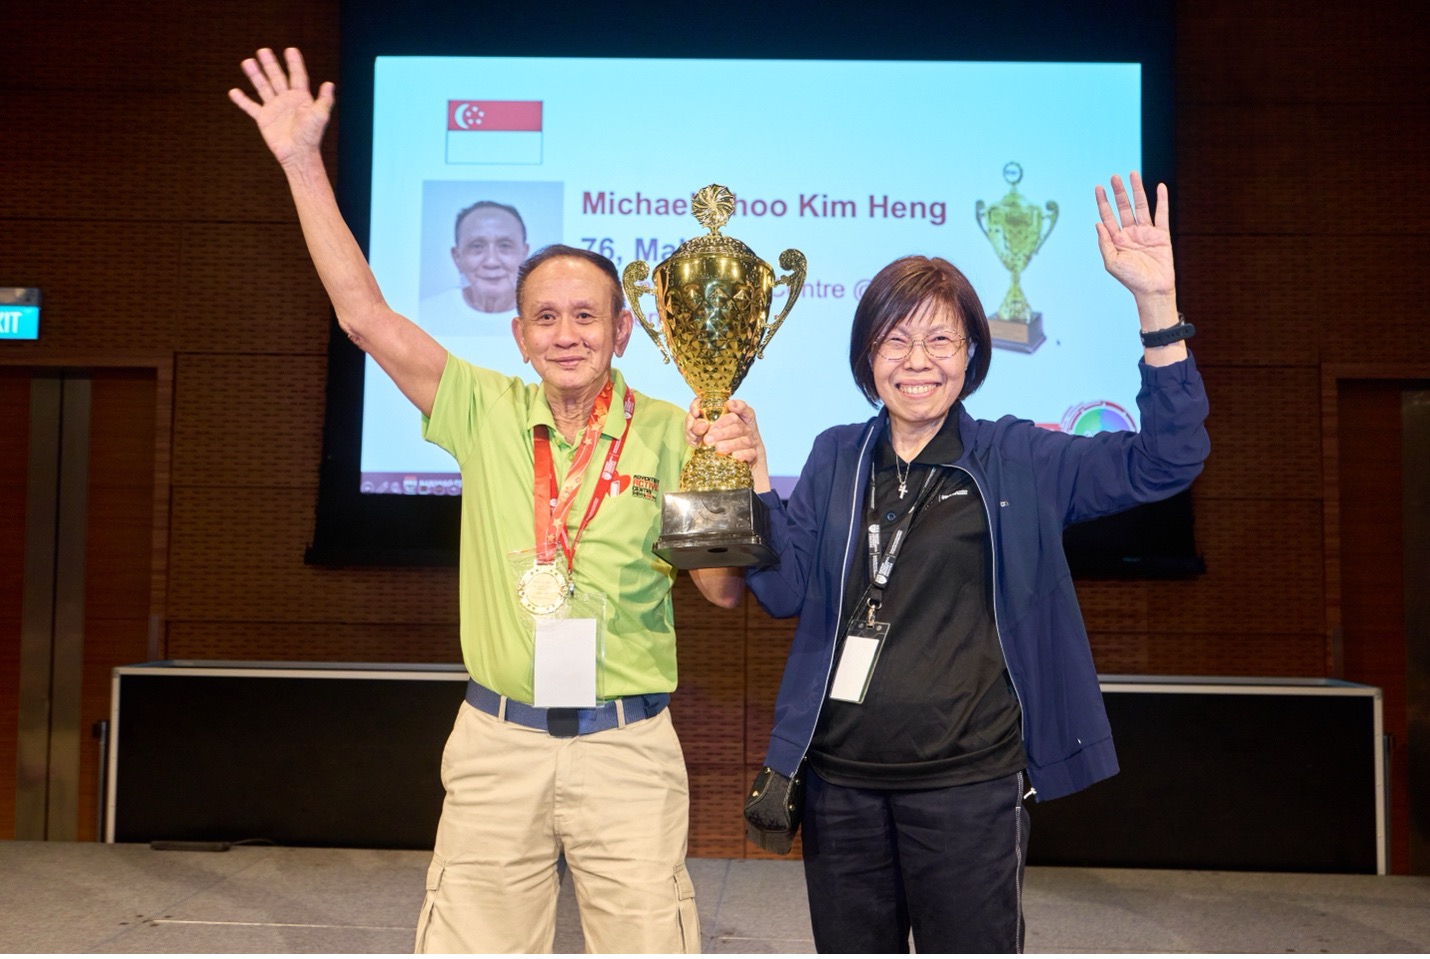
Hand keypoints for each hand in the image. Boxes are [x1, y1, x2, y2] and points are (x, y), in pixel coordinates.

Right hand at [228, 47, 333, 166]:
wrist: (298, 155)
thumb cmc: (311, 137)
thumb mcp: (319, 117)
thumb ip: (324, 101)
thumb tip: (329, 84)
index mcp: (301, 98)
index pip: (297, 76)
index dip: (294, 63)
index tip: (290, 50)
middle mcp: (287, 100)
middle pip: (277, 78)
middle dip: (270, 64)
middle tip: (263, 50)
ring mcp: (274, 108)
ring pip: (263, 87)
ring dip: (255, 75)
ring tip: (247, 62)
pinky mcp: (264, 119)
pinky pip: (251, 107)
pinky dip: (242, 100)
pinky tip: (233, 92)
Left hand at [685, 398, 769, 491]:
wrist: (732, 468)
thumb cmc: (716, 448)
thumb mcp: (704, 436)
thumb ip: (698, 428)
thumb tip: (699, 425)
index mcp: (737, 421)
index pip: (742, 409)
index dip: (737, 406)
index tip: (728, 405)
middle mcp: (745, 430)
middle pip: (737, 425)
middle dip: (722, 430)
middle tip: (708, 438)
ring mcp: (750, 443)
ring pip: (743, 439)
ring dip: (730, 443)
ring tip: (718, 448)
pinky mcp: (753, 457)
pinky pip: (750, 453)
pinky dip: (742, 454)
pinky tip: (734, 456)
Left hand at [1094, 171, 1174, 300]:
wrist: (1152, 290)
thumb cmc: (1130, 279)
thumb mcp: (1112, 263)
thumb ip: (1104, 243)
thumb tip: (1097, 223)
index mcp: (1116, 240)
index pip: (1108, 216)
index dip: (1103, 202)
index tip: (1098, 187)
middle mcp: (1130, 233)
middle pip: (1124, 207)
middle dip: (1119, 192)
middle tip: (1114, 177)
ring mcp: (1146, 233)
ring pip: (1141, 206)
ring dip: (1137, 191)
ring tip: (1133, 174)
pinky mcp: (1162, 235)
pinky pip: (1162, 214)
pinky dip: (1162, 201)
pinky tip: (1160, 187)